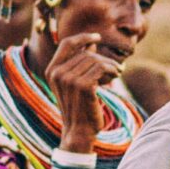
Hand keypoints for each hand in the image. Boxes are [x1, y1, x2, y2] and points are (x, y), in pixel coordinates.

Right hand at [45, 33, 122, 152]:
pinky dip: (112, 70)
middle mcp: (57, 73)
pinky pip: (101, 68)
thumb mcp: (76, 83)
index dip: (83, 37)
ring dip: (110, 65)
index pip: (67, 43)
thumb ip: (81, 63)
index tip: (97, 37)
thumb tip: (92, 43)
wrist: (79, 131)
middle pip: (86, 52)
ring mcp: (68, 79)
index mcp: (52, 70)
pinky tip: (116, 76)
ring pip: (95, 59)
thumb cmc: (80, 107)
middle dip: (104, 59)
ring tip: (117, 72)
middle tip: (116, 68)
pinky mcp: (82, 86)